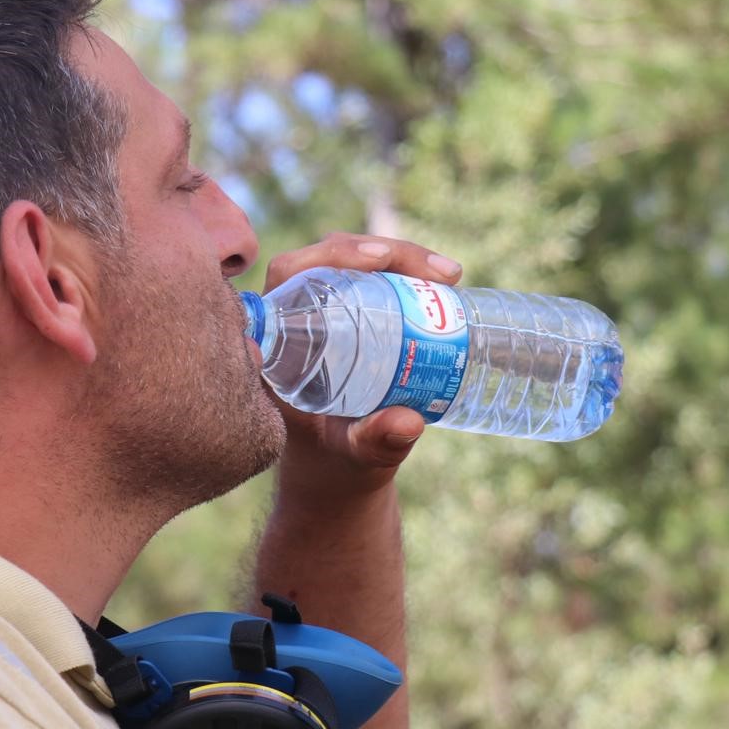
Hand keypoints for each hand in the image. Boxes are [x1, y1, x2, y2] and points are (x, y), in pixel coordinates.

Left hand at [261, 232, 464, 503]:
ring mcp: (326, 315)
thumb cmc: (334, 467)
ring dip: (404, 259)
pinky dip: (409, 275)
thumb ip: (375, 443)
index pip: (291, 275)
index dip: (330, 255)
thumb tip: (407, 422)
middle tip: (438, 274)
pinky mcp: (351, 318)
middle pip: (332, 258)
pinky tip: (444, 282)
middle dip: (388, 253)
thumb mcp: (354, 457)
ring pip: (358, 266)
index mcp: (277, 344)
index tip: (377, 259)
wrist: (338, 475)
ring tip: (451, 276)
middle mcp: (296, 320)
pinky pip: (375, 282)